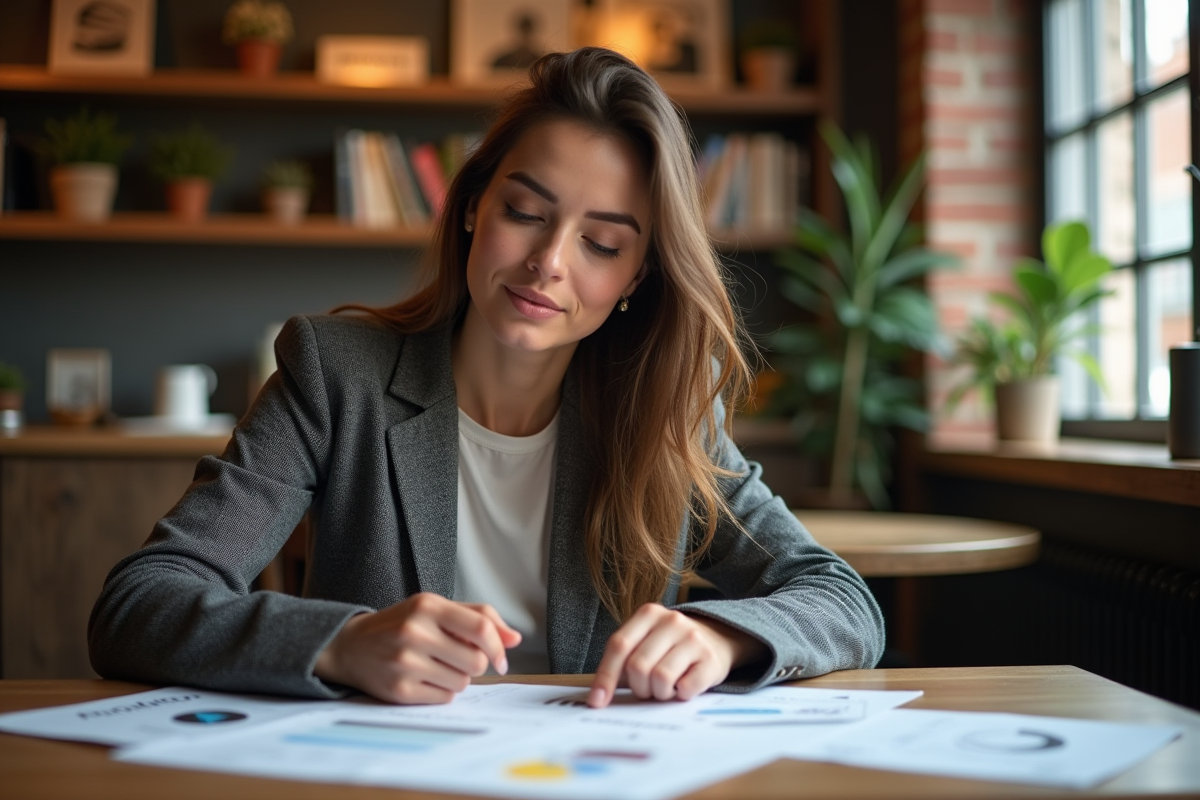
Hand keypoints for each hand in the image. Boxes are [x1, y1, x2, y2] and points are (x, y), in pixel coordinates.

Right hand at [314, 592, 521, 704]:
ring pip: (462, 682)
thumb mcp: (435, 609)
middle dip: (476, 664)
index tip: (502, 658)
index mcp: (427, 606)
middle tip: (459, 659)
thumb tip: (514, 638)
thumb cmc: (400, 624)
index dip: (498, 646)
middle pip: (476, 661)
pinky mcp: (399, 689)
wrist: (350, 646)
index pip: (480, 627)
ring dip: (458, 678)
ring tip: (437, 666)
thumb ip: (477, 617)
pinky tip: (425, 679)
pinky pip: (444, 698)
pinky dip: (442, 691)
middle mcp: (415, 632)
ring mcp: (405, 662)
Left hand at [586, 604, 766, 707]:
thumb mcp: (646, 641)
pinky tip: (683, 687)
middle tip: (647, 689)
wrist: (717, 639)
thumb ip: (624, 660)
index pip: (619, 646)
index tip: (597, 701)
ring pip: (661, 679)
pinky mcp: (711, 659)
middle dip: (638, 688)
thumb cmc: (671, 647)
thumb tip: (598, 697)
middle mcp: (672, 621)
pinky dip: (680, 695)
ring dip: (659, 694)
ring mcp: (693, 638)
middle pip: (638, 666)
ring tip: (665, 688)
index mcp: (648, 614)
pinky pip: (685, 688)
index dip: (605, 676)